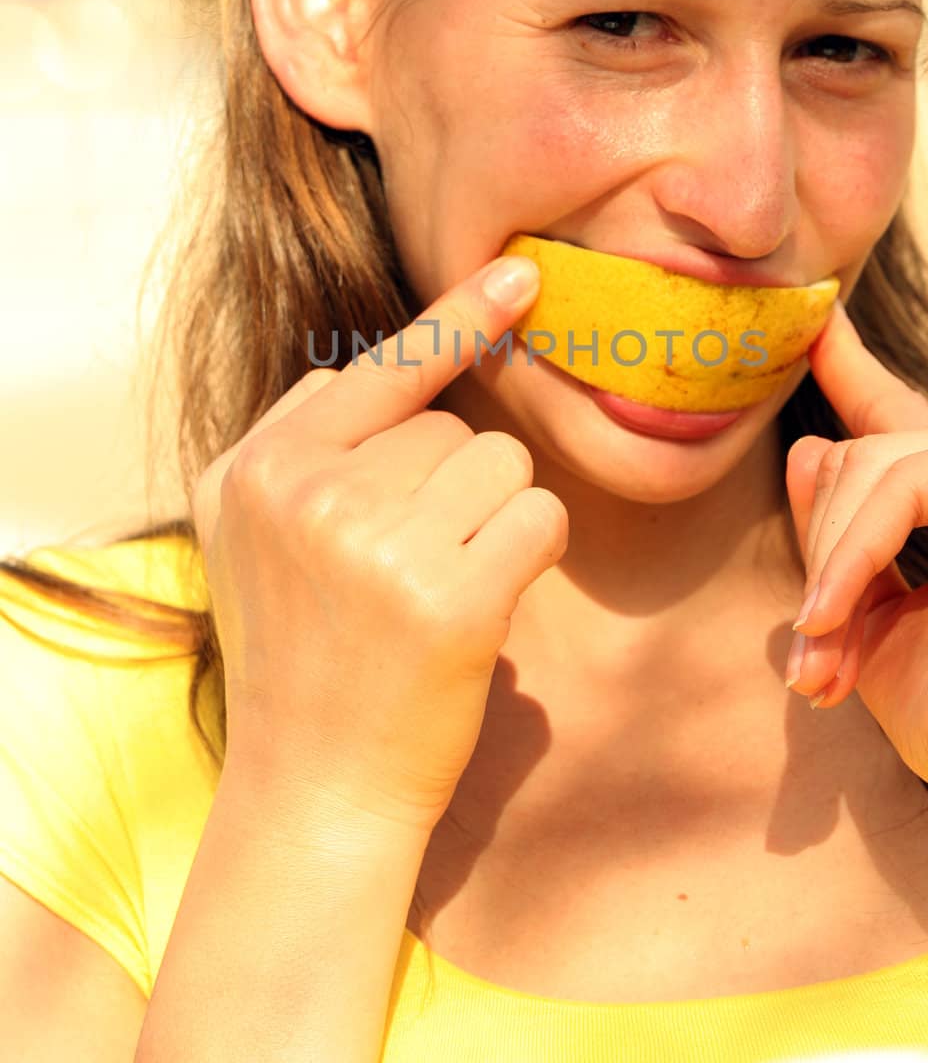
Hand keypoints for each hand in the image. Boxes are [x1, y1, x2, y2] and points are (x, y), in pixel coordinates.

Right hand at [191, 254, 568, 834]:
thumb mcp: (253, 538)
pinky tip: (486, 602)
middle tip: (408, 571)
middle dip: (453, 488)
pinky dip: (532, 552)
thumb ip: (305, 445)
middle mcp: (303, 494)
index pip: (374, 370)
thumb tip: (405, 354)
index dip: (455, 320)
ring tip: (442, 585)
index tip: (521, 273)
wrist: (316, 790)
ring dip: (495, 518)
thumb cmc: (302, 655)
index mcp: (254, 470)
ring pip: (500, 462)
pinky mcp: (449, 599)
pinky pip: (538, 514)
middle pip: (448, 427)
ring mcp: (374, 545)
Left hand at [783, 300, 927, 810]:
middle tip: (813, 649)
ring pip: (877, 462)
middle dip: (825, 549)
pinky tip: (834, 608)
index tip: (818, 329)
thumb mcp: (877, 621)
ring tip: (824, 640)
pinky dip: (852, 548)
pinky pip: (902, 481)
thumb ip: (842, 541)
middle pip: (872, 454)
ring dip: (832, 560)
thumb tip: (807, 448)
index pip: (908, 429)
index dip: (857, 377)